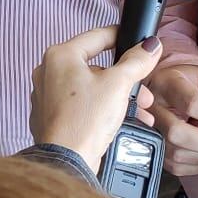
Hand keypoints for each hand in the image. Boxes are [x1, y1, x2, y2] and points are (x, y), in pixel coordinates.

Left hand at [30, 27, 162, 173]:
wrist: (68, 160)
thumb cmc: (85, 120)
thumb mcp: (118, 84)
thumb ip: (136, 61)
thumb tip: (150, 47)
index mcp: (60, 56)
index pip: (96, 36)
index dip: (120, 36)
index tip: (135, 39)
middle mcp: (48, 72)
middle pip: (96, 66)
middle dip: (124, 79)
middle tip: (142, 91)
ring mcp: (47, 95)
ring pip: (91, 87)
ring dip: (117, 96)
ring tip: (138, 110)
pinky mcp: (51, 116)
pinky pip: (82, 105)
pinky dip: (101, 109)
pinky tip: (120, 120)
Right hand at [147, 63, 197, 175]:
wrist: (162, 90)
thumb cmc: (188, 84)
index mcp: (167, 83)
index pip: (192, 103)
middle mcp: (150, 108)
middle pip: (178, 133)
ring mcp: (147, 131)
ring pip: (177, 154)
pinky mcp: (152, 150)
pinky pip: (176, 166)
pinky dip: (197, 165)